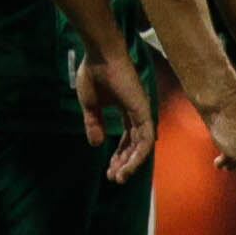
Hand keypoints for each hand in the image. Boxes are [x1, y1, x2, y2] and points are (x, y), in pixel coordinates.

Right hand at [75, 50, 156, 181]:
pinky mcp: (143, 111)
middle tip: (114, 178)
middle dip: (125, 163)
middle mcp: (138, 113)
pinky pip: (145, 139)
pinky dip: (138, 155)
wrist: (99, 56)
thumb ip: (94, 124)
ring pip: (143, 146)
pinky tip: (127, 166)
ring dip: (132, 163)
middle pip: (136, 145)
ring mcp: (142, 112)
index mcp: (127, 110)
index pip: (128, 139)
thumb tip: (97, 144)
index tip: (109, 170)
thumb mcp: (90, 105)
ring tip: (119, 177)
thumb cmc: (94, 74)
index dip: (120, 155)